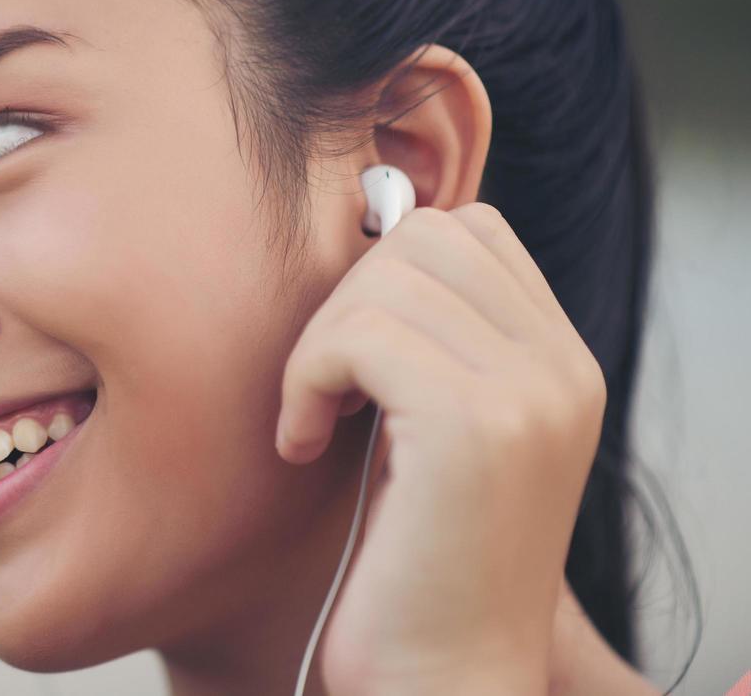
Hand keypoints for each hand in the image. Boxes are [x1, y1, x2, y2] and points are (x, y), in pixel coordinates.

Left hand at [276, 203, 608, 694]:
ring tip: (314, 419)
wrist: (441, 676)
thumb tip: (373, 217)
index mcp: (564, 363)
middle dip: (346, 299)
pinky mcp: (473, 427)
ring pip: (382, 281)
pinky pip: (355, 337)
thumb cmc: (416, 555)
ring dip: (317, 346)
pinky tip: (303, 445)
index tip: (354, 349)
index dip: (387, 268)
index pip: (473, 229)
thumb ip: (434, 334)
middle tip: (326, 385)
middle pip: (425, 238)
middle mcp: (563, 369)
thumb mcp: (439, 424)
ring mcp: (529, 394)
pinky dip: (304, 382)